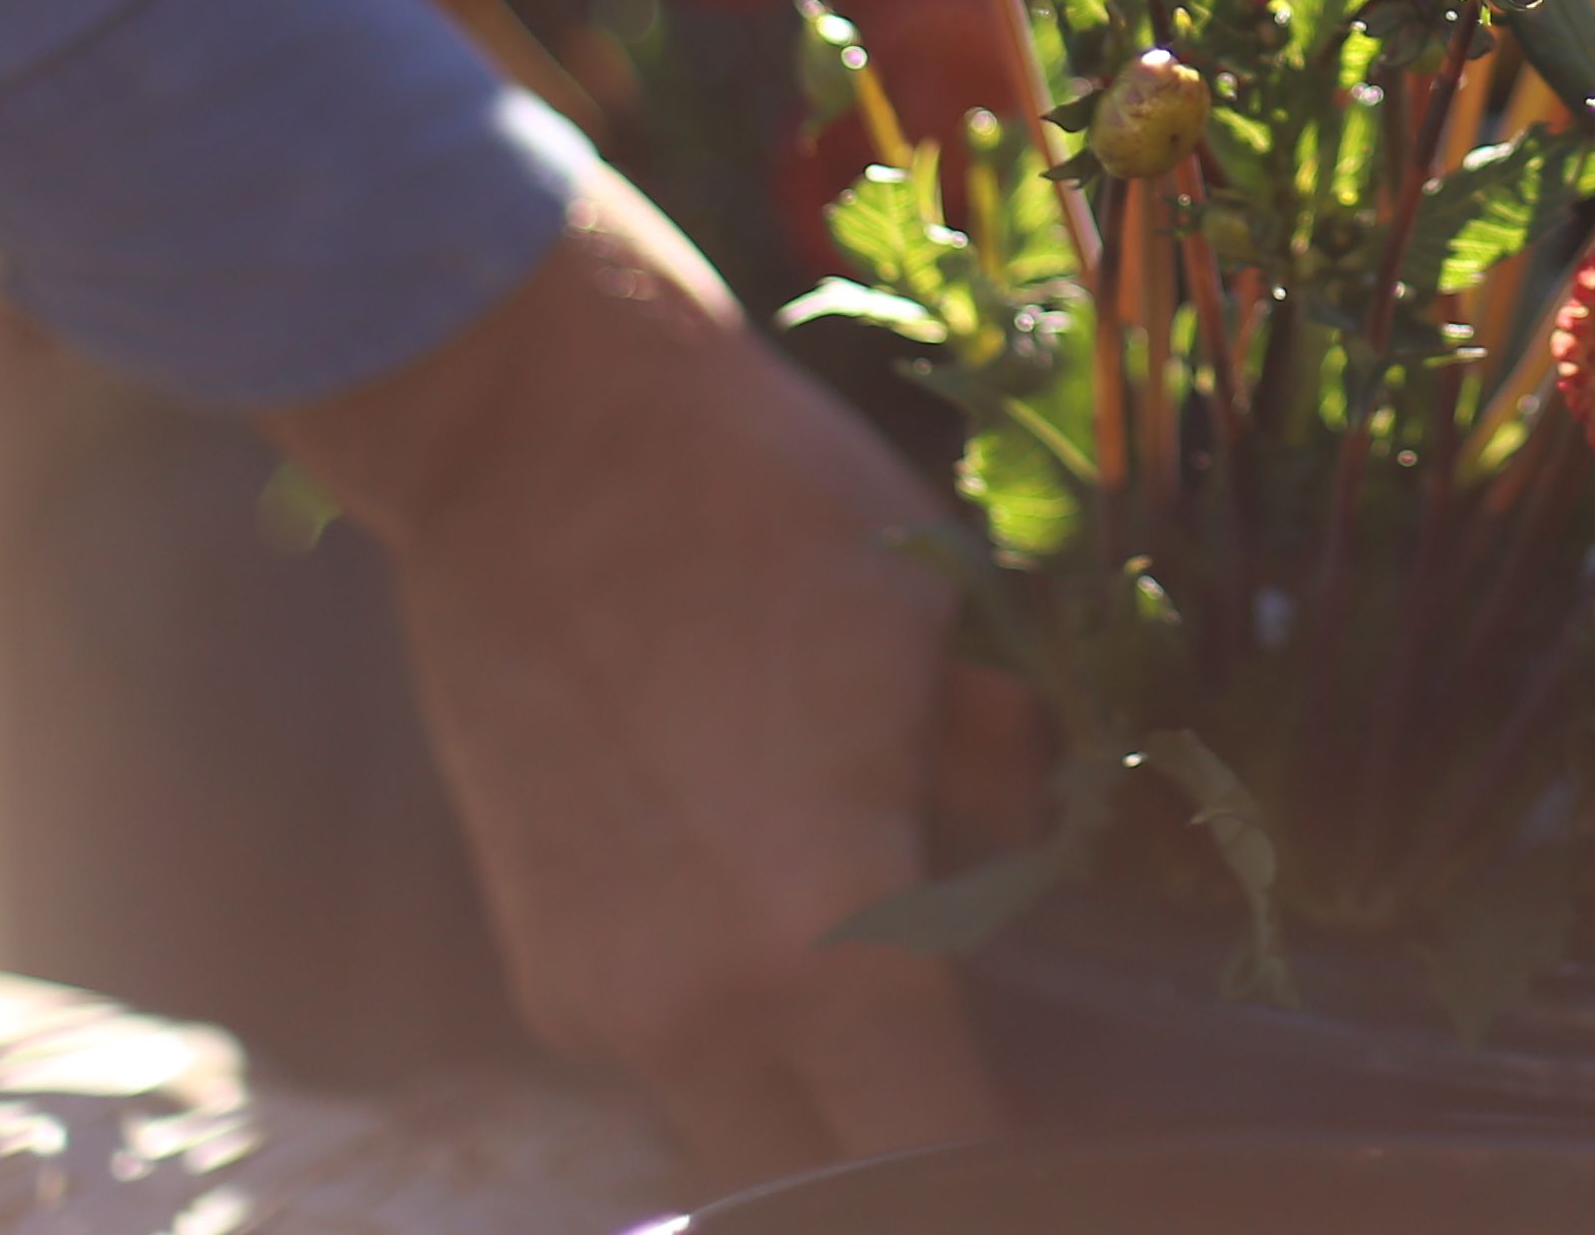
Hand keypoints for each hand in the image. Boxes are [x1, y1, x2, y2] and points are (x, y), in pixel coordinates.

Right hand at [275, 148, 999, 1183]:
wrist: (526, 433)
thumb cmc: (760, 509)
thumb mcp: (936, 637)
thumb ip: (992, 789)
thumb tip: (1033, 860)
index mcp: (824, 947)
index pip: (943, 1156)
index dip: (1019, 1162)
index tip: (1068, 1128)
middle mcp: (695, 1015)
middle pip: (829, 1179)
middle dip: (905, 1142)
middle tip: (974, 1060)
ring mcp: (593, 999)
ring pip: (739, 1118)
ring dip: (813, 1079)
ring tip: (874, 944)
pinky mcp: (534, 957)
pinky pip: (665, 1045)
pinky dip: (731, 1013)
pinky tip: (767, 885)